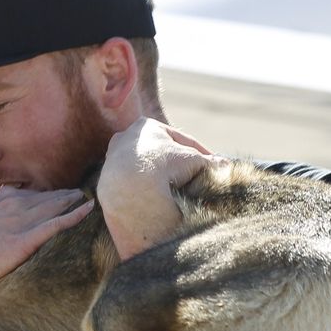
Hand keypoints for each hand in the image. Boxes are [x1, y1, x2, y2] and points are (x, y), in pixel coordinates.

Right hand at [0, 186, 93, 304]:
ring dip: (73, 200)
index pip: (27, 193)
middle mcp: (8, 205)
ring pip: (55, 205)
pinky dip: (76, 214)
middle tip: (82, 191)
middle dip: (64, 194)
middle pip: (45, 196)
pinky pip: (57, 223)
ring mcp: (17, 221)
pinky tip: (90, 209)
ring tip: (88, 197)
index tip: (58, 194)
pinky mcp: (23, 241)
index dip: (44, 194)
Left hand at [97, 117, 227, 259]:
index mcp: (145, 126)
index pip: (180, 140)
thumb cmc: (162, 168)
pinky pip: (132, 187)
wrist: (129, 191)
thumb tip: (226, 166)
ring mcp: (112, 162)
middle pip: (160, 155)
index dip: (200, 153)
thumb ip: (209, 162)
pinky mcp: (105, 183)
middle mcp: (125, 139)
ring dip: (159, 181)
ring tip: (176, 195)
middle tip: (194, 180)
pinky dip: (144, 193)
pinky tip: (156, 204)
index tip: (213, 165)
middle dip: (177, 166)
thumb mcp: (193, 161)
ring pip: (144, 171)